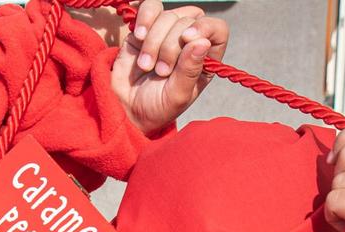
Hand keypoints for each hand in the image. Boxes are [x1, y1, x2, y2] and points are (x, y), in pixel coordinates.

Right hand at [109, 1, 226, 137]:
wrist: (126, 108)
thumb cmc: (157, 107)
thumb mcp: (177, 96)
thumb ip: (189, 71)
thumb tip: (202, 42)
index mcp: (204, 59)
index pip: (217, 30)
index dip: (204, 28)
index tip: (187, 39)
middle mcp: (189, 42)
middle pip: (189, 20)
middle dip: (170, 46)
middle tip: (160, 71)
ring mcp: (167, 32)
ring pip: (168, 15)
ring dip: (154, 40)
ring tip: (146, 65)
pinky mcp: (146, 27)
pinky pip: (150, 7)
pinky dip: (145, 19)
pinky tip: (139, 37)